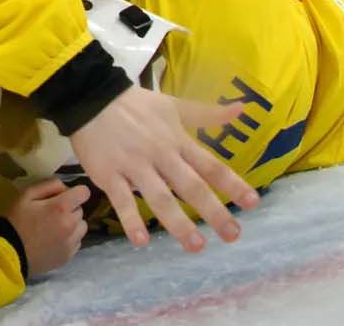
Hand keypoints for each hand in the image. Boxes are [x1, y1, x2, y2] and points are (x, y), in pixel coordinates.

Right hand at [4, 179, 91, 276]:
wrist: (10, 254)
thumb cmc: (16, 221)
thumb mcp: (26, 195)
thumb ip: (48, 185)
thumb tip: (65, 187)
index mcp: (61, 207)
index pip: (84, 192)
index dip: (75, 192)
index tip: (64, 196)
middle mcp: (71, 225)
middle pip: (81, 210)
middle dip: (70, 208)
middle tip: (52, 213)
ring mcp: (72, 242)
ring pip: (81, 227)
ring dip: (72, 224)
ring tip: (55, 227)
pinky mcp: (69, 255)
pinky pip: (77, 242)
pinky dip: (69, 239)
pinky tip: (53, 240)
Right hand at [66, 86, 259, 252]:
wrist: (90, 97)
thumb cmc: (135, 105)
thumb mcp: (174, 106)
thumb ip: (207, 113)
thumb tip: (242, 108)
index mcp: (177, 141)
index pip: (210, 165)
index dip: (232, 184)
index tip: (253, 203)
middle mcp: (161, 156)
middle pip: (191, 186)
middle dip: (213, 211)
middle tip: (232, 235)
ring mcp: (134, 166)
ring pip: (160, 198)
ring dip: (178, 223)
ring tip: (196, 245)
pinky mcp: (109, 174)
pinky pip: (121, 200)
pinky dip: (131, 221)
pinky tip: (141, 241)